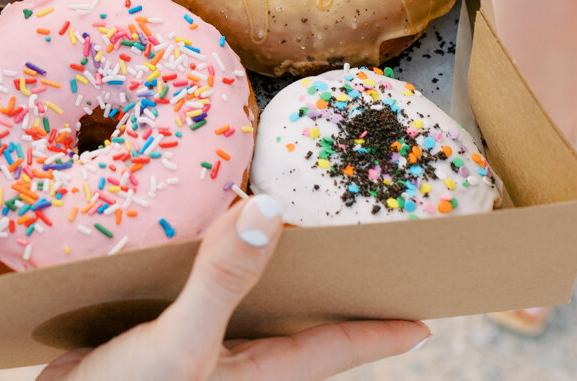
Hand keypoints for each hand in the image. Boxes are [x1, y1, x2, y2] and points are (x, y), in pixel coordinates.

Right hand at [37, 196, 430, 380]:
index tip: (423, 322)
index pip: (333, 348)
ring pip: (243, 313)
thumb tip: (270, 210)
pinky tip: (187, 248)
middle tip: (358, 265)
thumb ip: (223, 279)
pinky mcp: (153, 344)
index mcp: (256, 373)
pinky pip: (191, 303)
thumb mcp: (181, 342)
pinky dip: (201, 274)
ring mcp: (194, 356)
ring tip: (281, 244)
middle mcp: (232, 365)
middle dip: (325, 299)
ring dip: (261, 281)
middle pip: (296, 328)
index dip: (379, 333)